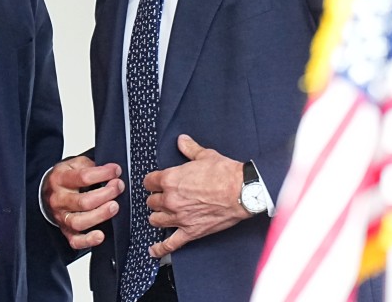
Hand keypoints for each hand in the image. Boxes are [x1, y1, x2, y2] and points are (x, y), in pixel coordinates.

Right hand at [42, 156, 123, 249]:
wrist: (47, 191)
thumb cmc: (65, 178)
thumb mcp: (74, 164)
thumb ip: (91, 166)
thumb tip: (111, 171)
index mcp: (60, 179)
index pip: (83, 177)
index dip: (103, 173)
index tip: (116, 171)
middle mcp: (59, 199)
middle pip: (83, 202)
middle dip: (105, 194)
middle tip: (118, 187)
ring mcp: (61, 216)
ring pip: (79, 222)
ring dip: (100, 215)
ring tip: (114, 207)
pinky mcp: (65, 231)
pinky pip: (75, 241)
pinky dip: (88, 241)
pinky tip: (100, 235)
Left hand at [143, 134, 250, 257]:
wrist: (242, 191)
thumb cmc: (225, 173)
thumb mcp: (205, 155)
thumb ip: (189, 149)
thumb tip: (182, 140)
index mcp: (170, 179)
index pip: (149, 182)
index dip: (153, 181)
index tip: (156, 182)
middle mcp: (171, 199)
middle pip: (151, 201)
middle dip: (156, 198)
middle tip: (163, 196)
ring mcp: (180, 217)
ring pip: (156, 220)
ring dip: (157, 216)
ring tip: (161, 214)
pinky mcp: (191, 232)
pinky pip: (171, 244)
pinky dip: (160, 248)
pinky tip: (154, 250)